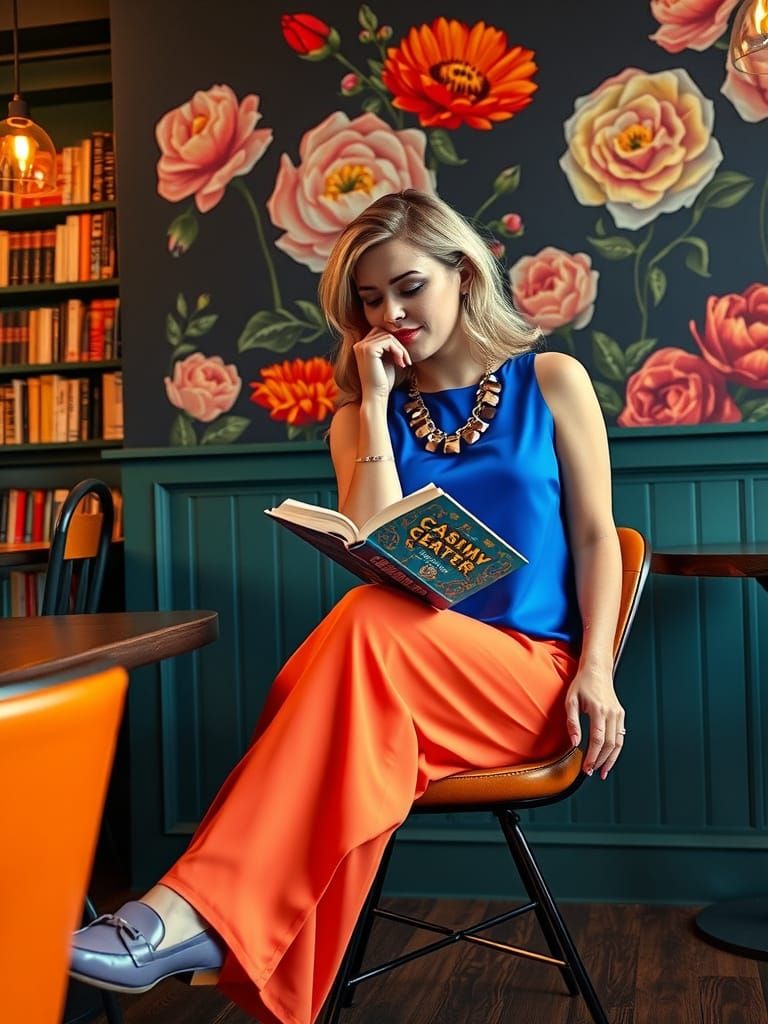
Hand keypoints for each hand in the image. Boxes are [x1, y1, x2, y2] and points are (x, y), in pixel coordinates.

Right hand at [353, 328, 411, 400]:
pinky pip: (389, 341)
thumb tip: (399, 334)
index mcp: (361, 347)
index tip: (403, 359)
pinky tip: (401, 364)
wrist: (376, 397)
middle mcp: (359, 344)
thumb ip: (389, 347)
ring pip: (388, 336)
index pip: (381, 333)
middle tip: (405, 360)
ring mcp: (362, 346)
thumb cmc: (383, 382)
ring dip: (400, 349)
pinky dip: (399, 351)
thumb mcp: (387, 360)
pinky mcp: (369, 350)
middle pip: (384, 332)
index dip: (394, 343)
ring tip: (404, 363)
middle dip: (398, 344)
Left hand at [564, 665, 624, 779]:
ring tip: (603, 771)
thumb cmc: (582, 684)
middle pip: (609, 744)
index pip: (597, 739)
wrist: (597, 670)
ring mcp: (618, 714)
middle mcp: (611, 713)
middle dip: (600, 761)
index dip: (592, 756)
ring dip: (611, 759)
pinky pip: (620, 736)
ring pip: (618, 743)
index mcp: (599, 710)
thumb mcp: (571, 701)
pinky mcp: (621, 715)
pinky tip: (609, 757)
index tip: (586, 767)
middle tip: (591, 771)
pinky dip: (616, 750)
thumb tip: (574, 743)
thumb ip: (572, 722)